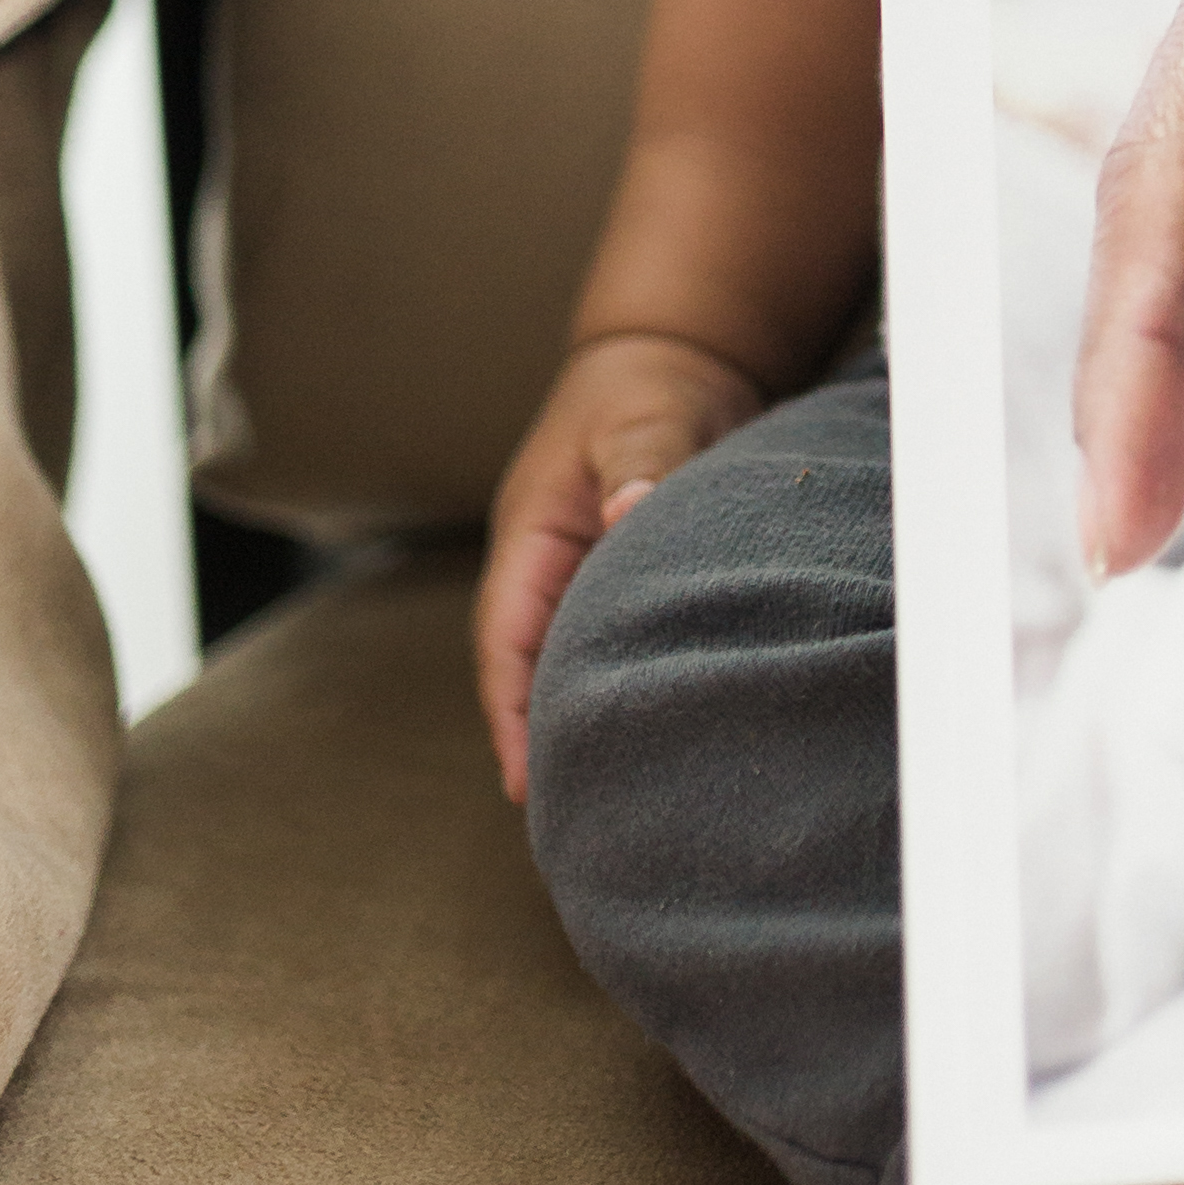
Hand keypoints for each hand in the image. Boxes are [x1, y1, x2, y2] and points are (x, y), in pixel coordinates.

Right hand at [472, 328, 771, 801]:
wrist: (676, 358)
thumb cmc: (648, 387)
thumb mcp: (643, 415)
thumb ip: (642, 462)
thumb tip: (628, 512)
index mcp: (531, 539)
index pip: (508, 641)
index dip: (512, 716)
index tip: (526, 785)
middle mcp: (548, 573)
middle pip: (534, 675)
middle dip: (544, 746)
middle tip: (576, 826)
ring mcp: (583, 584)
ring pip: (572, 671)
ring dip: (584, 728)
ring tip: (613, 809)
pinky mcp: (624, 590)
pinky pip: (614, 654)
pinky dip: (625, 696)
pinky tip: (658, 744)